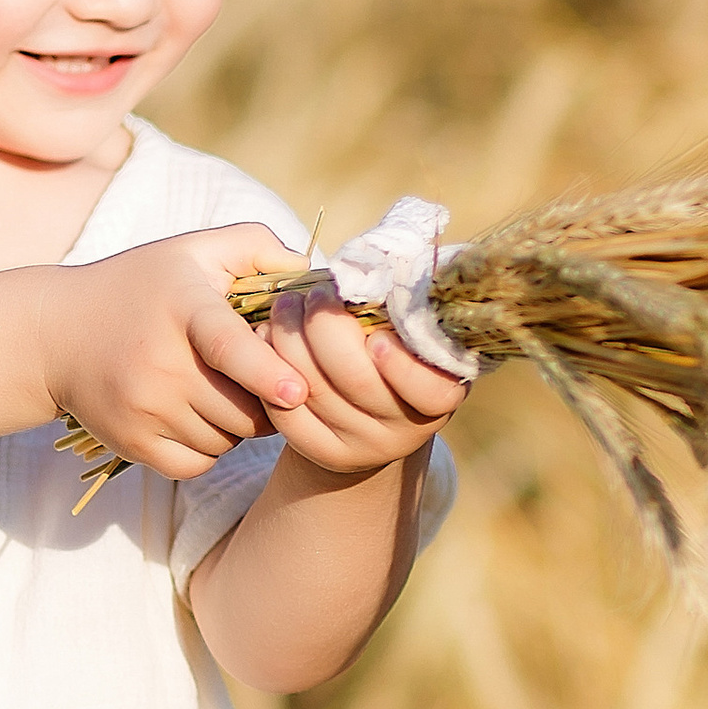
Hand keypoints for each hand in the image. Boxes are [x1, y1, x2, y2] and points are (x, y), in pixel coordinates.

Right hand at [35, 225, 307, 476]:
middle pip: (243, 408)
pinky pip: (197, 464)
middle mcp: (160, 364)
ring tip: (220, 391)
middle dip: (265, 400)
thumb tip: (312, 273)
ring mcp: (143, 408)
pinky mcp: (132, 443)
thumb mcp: (193, 249)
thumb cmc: (144, 286)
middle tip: (259, 378)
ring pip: (226, 441)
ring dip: (237, 425)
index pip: (228, 347)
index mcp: (182, 309)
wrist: (58, 335)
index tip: (297, 391)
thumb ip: (257, 246)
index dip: (266, 371)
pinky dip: (209, 449)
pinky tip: (197, 417)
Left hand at [261, 293, 467, 476]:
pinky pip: (285, 412)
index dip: (400, 364)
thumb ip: (404, 303)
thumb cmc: (395, 347)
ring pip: (313, 391)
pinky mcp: (323, 453)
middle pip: (356, 381)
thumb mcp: (410, 328)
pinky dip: (270, 370)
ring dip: (289, 338)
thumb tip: (379, 255)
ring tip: (286, 305)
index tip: (375, 335)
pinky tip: (266, 340)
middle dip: (325, 327)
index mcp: (441, 394)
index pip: (429, 390)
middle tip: (313, 294)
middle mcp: (406, 429)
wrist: (371, 411)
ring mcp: (363, 447)